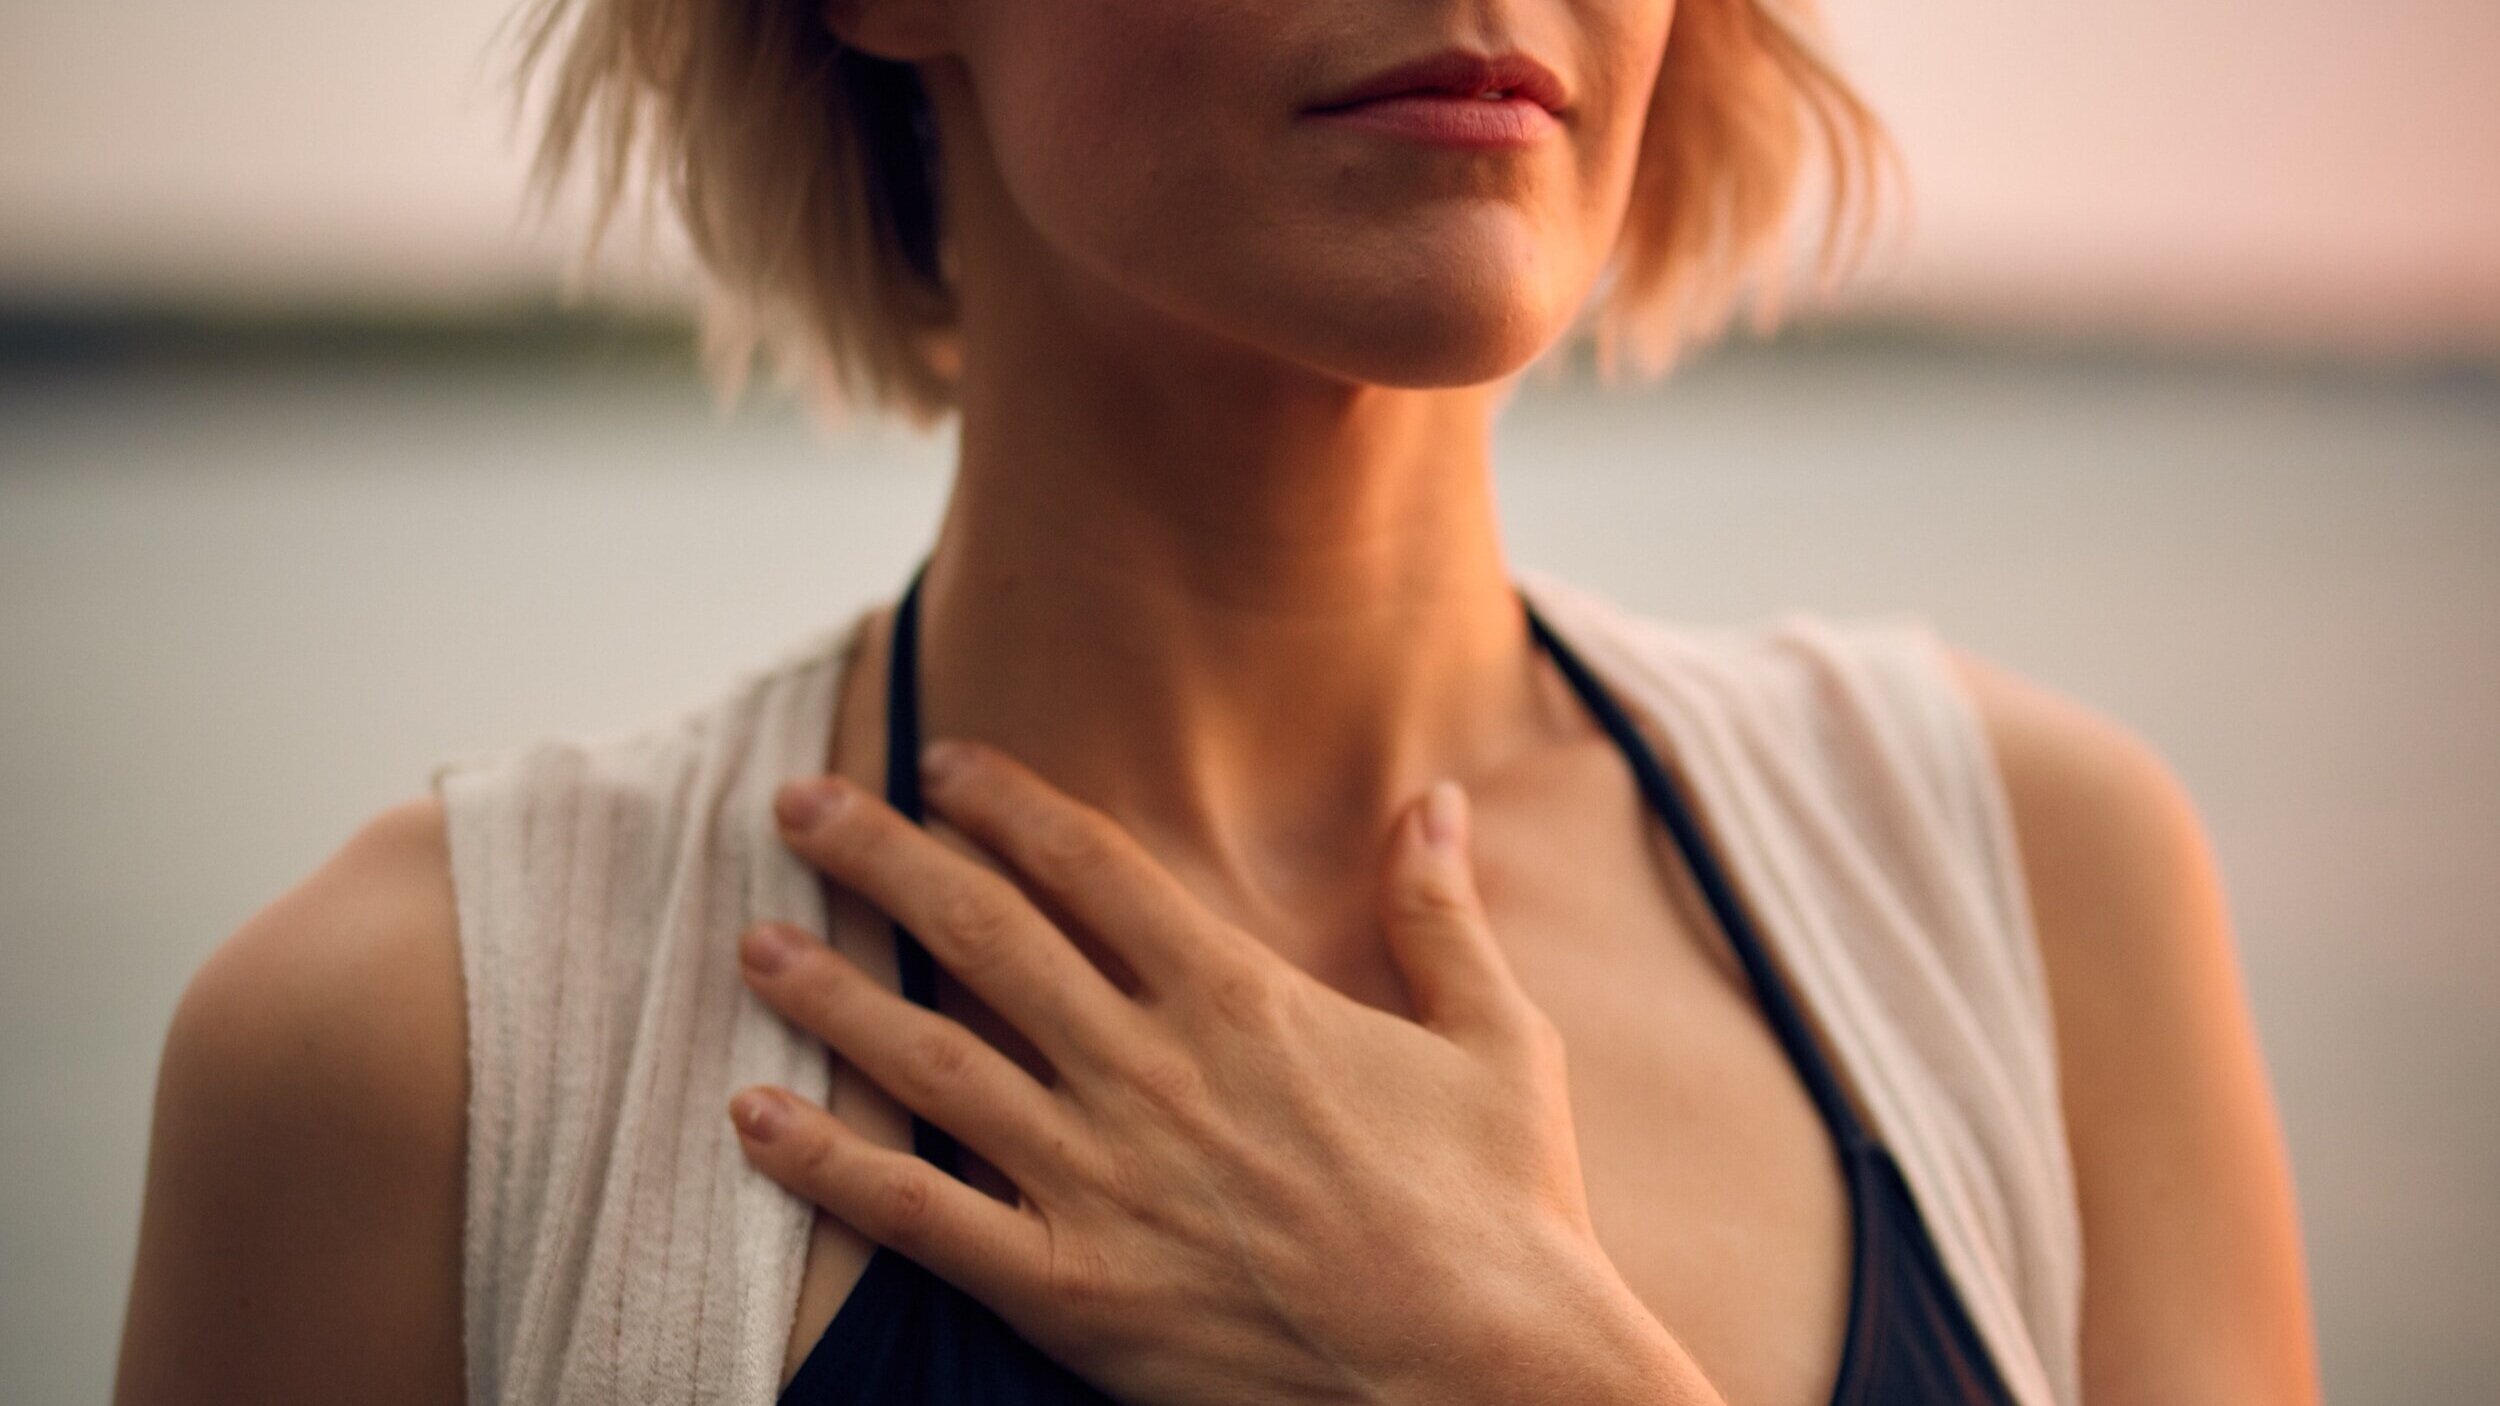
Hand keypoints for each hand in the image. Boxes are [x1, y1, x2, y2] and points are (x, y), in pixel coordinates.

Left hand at [728, 738, 1657, 1405]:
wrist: (1488, 1379)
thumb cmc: (1504, 1214)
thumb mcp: (1497, 1041)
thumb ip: (1440, 912)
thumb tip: (1437, 797)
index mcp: (1240, 1000)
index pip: (1091, 867)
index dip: (1005, 804)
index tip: (941, 762)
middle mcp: (1149, 1072)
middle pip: (984, 934)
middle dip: (882, 857)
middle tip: (798, 804)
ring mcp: (1100, 1181)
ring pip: (931, 1060)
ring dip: (831, 993)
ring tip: (753, 941)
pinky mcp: (1071, 1291)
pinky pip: (920, 1217)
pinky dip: (828, 1166)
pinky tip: (754, 1118)